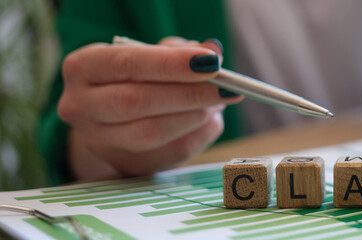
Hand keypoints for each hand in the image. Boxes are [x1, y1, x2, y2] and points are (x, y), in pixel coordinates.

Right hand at [58, 37, 242, 178]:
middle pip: (134, 102)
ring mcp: (97, 141)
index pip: (126, 64)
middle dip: (188, 93)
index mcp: (81, 67)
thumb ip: (179, 50)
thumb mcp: (150, 53)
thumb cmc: (135, 75)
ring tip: (217, 102)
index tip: (210, 62)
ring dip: (193, 116)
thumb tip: (212, 52)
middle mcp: (79, 106)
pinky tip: (211, 121)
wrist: (112, 114)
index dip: (171, 64)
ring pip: (149, 133)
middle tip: (224, 87)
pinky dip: (197, 137)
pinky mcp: (123, 164)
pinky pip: (167, 155)